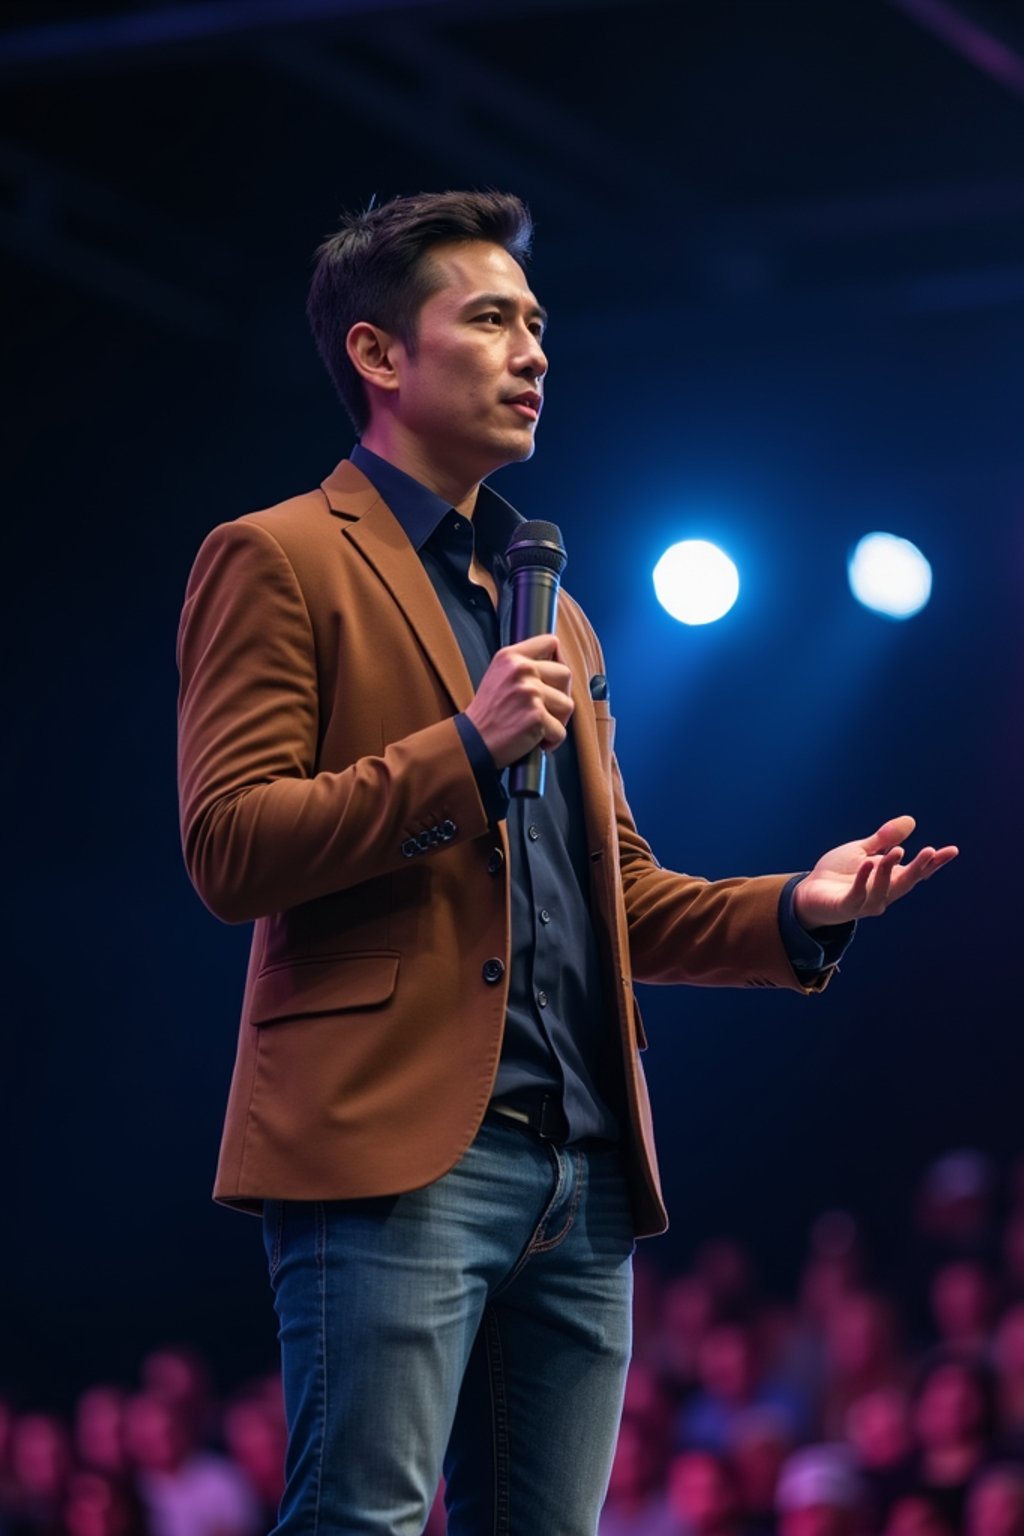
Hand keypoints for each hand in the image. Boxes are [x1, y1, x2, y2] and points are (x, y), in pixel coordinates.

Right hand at [464, 635, 573, 769]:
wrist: (472, 743)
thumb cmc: (488, 714)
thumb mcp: (499, 675)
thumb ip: (524, 665)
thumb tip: (557, 663)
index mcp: (511, 657)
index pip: (550, 642)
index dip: (558, 660)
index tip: (553, 679)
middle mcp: (521, 670)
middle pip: (565, 674)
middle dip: (561, 696)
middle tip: (545, 711)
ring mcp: (530, 692)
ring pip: (567, 704)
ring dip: (557, 721)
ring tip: (537, 727)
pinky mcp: (536, 716)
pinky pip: (561, 731)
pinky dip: (552, 741)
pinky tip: (535, 741)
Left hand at [793, 815, 958, 929]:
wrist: (809, 893)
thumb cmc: (838, 873)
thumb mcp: (862, 851)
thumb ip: (884, 839)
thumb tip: (911, 821)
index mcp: (889, 878)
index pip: (917, 872)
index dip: (934, 863)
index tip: (952, 850)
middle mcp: (883, 893)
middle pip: (906, 882)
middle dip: (919, 867)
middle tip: (930, 851)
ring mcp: (865, 902)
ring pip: (884, 889)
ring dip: (891, 870)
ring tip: (898, 850)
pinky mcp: (846, 906)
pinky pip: (857, 894)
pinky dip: (864, 880)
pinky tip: (868, 864)